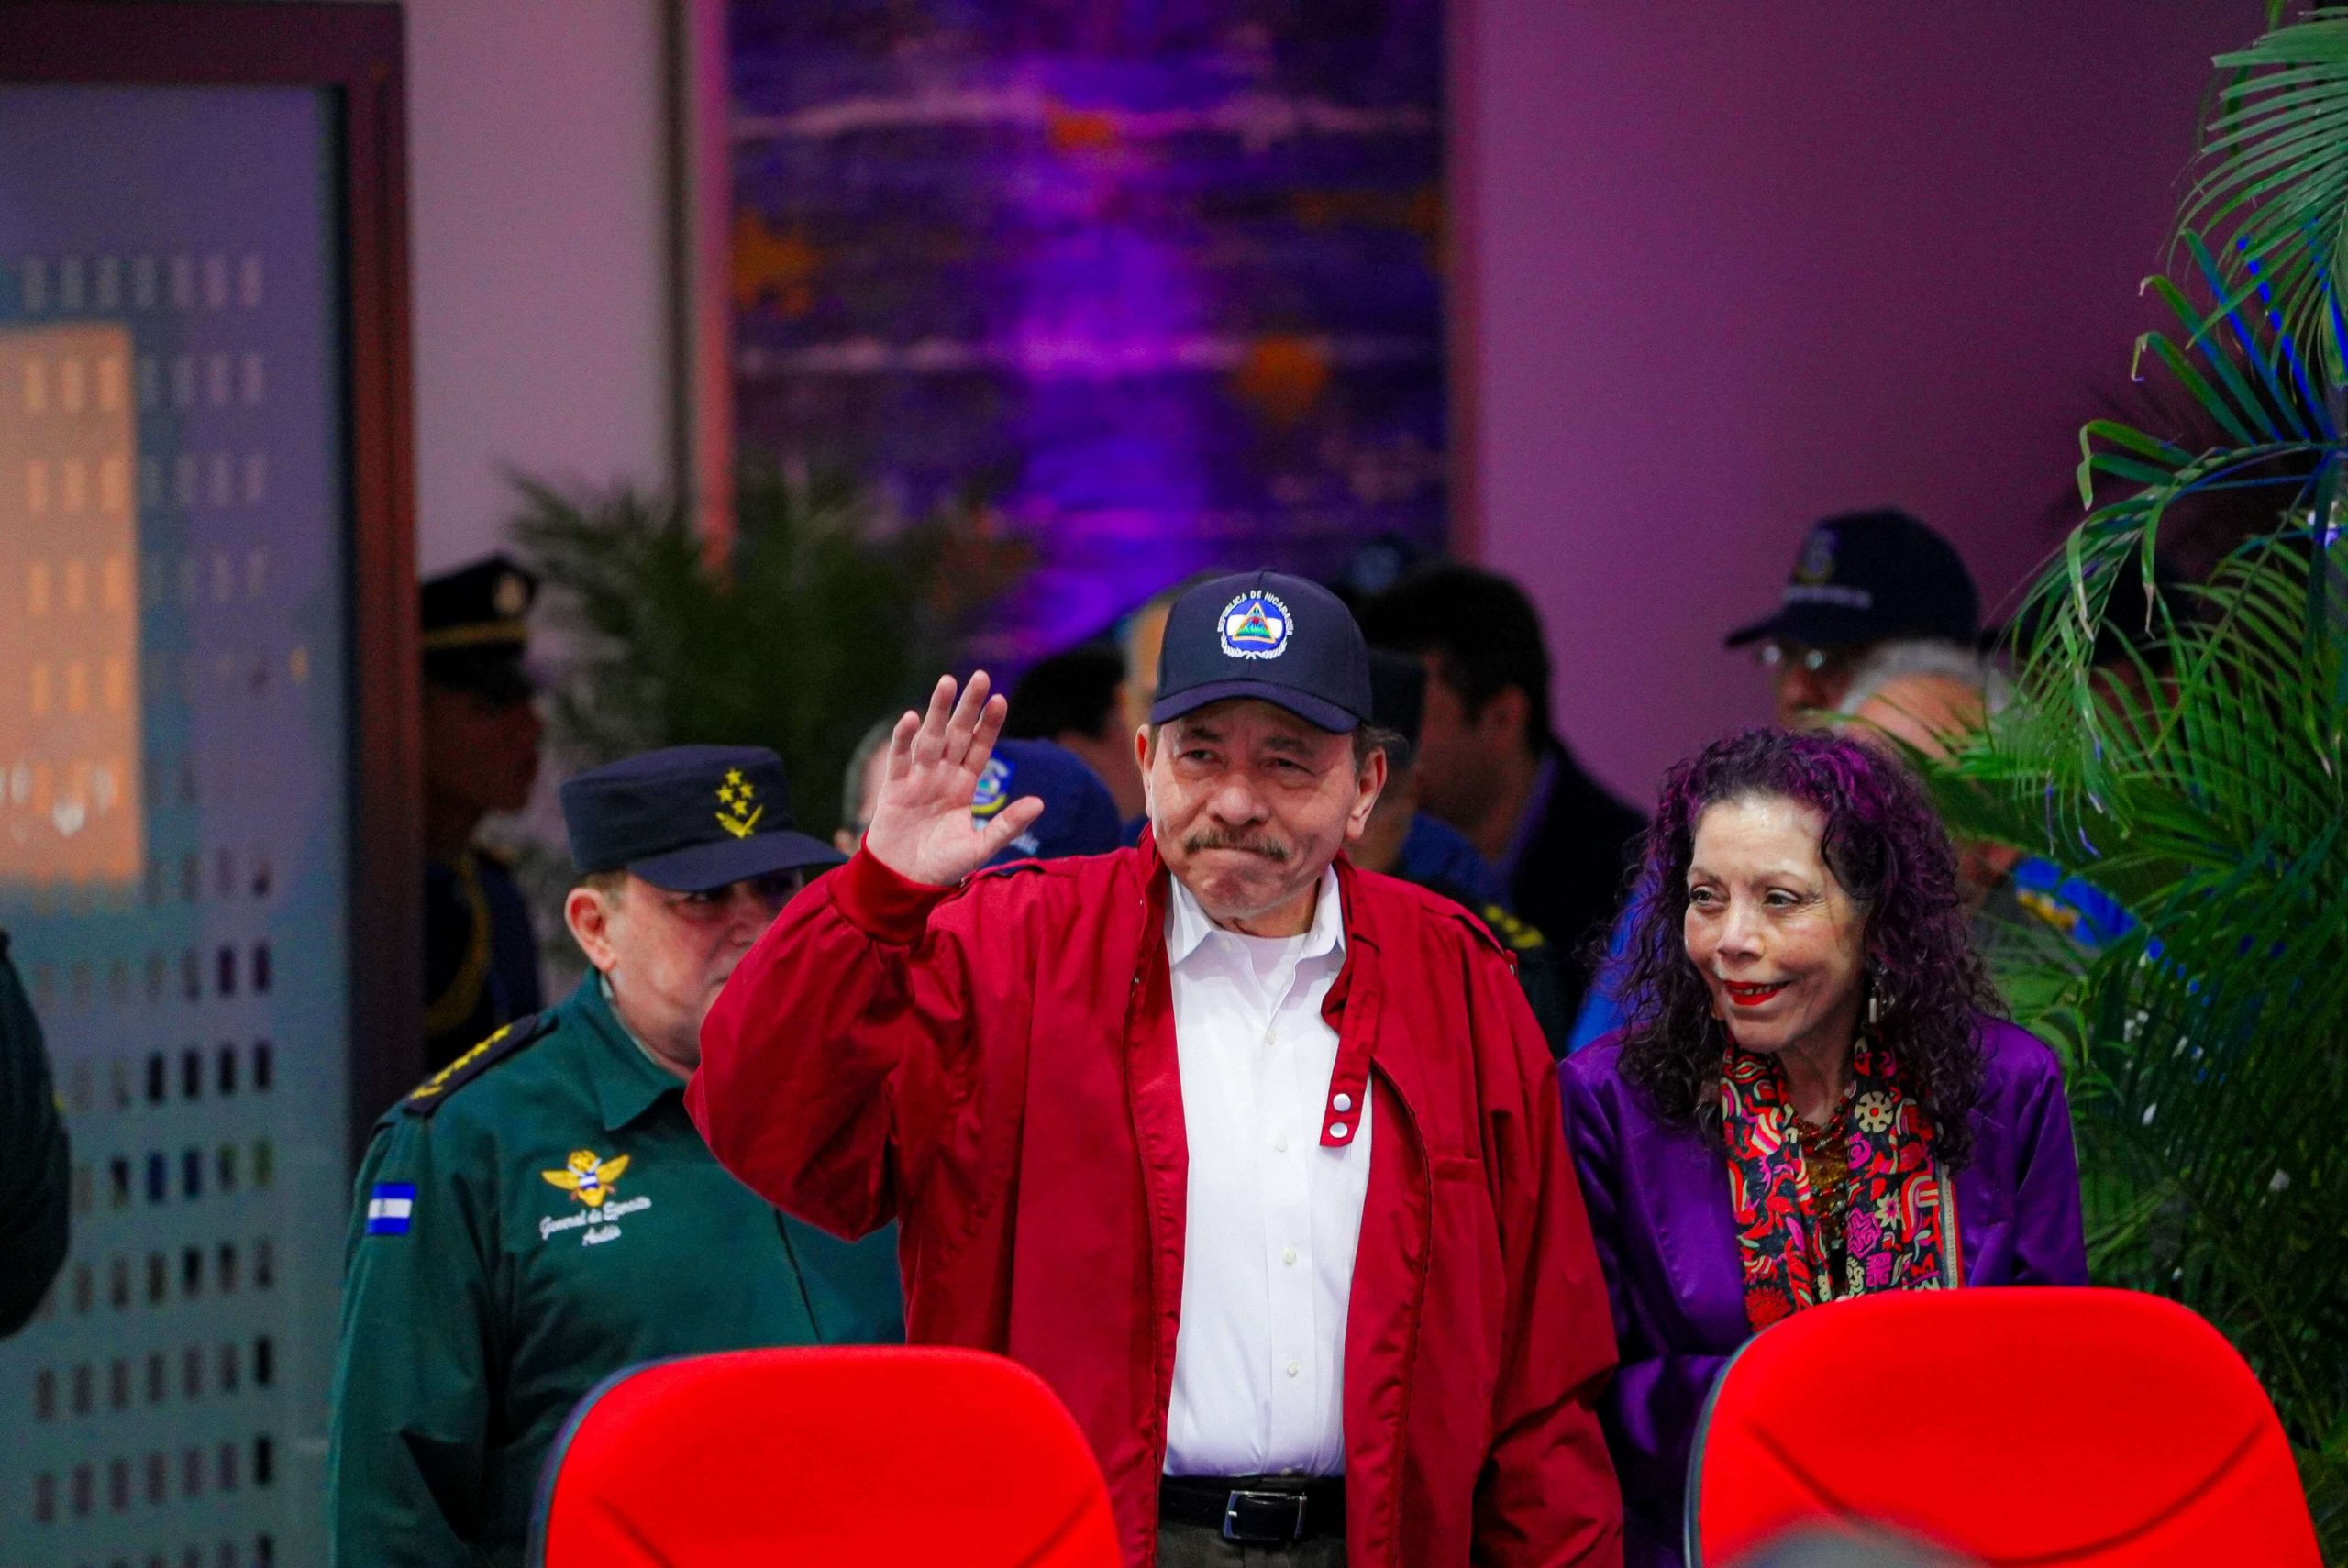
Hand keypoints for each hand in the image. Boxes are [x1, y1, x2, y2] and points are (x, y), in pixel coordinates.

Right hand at [861, 672, 1044, 886]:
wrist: (904, 880)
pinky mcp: (894, 787)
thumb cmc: (943, 865)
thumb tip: (1040, 804)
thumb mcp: (980, 847)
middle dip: (968, 706)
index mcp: (964, 784)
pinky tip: (911, 718)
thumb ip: (1007, 826)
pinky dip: (903, 739)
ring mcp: (918, 777)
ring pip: (931, 737)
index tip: (1001, 699)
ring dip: (938, 710)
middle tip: (980, 676)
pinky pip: (900, 758)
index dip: (989, 724)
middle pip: (957, 733)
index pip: (980, 747)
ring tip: (947, 682)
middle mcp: (942, 774)